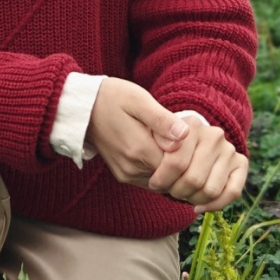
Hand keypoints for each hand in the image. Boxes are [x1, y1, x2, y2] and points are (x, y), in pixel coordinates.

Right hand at [89, 79, 248, 211]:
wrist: (82, 109)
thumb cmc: (113, 98)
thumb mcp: (139, 100)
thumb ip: (162, 120)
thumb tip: (185, 135)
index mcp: (138, 150)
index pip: (179, 166)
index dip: (193, 155)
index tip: (197, 136)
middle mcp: (132, 169)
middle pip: (173, 177)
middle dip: (188, 164)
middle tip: (194, 141)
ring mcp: (127, 175)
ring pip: (165, 182)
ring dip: (177, 168)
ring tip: (181, 145)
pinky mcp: (125, 176)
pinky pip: (153, 181)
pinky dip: (165, 171)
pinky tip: (168, 152)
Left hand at [148, 113, 247, 211]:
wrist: (180, 149)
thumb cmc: (164, 150)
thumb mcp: (152, 142)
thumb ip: (156, 140)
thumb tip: (173, 144)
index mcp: (191, 125)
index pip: (176, 162)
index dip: (161, 180)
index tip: (154, 182)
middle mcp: (214, 135)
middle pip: (194, 180)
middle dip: (177, 191)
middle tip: (170, 188)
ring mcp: (229, 149)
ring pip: (210, 190)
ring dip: (193, 199)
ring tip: (183, 192)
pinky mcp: (240, 163)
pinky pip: (232, 192)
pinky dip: (214, 205)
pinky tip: (198, 206)